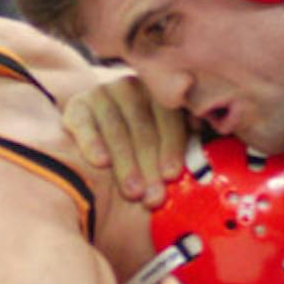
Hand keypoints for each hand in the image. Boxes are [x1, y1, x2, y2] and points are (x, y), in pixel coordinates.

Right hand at [62, 72, 187, 205]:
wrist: (98, 156)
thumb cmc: (143, 160)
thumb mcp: (165, 152)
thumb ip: (186, 149)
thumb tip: (204, 155)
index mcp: (161, 96)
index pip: (170, 117)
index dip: (172, 146)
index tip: (172, 175)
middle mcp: (132, 87)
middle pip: (143, 125)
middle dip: (149, 163)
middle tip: (153, 195)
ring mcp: (103, 93)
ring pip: (116, 126)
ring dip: (126, 161)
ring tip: (132, 192)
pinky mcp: (78, 105)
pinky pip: (85, 122)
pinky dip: (92, 141)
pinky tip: (101, 162)